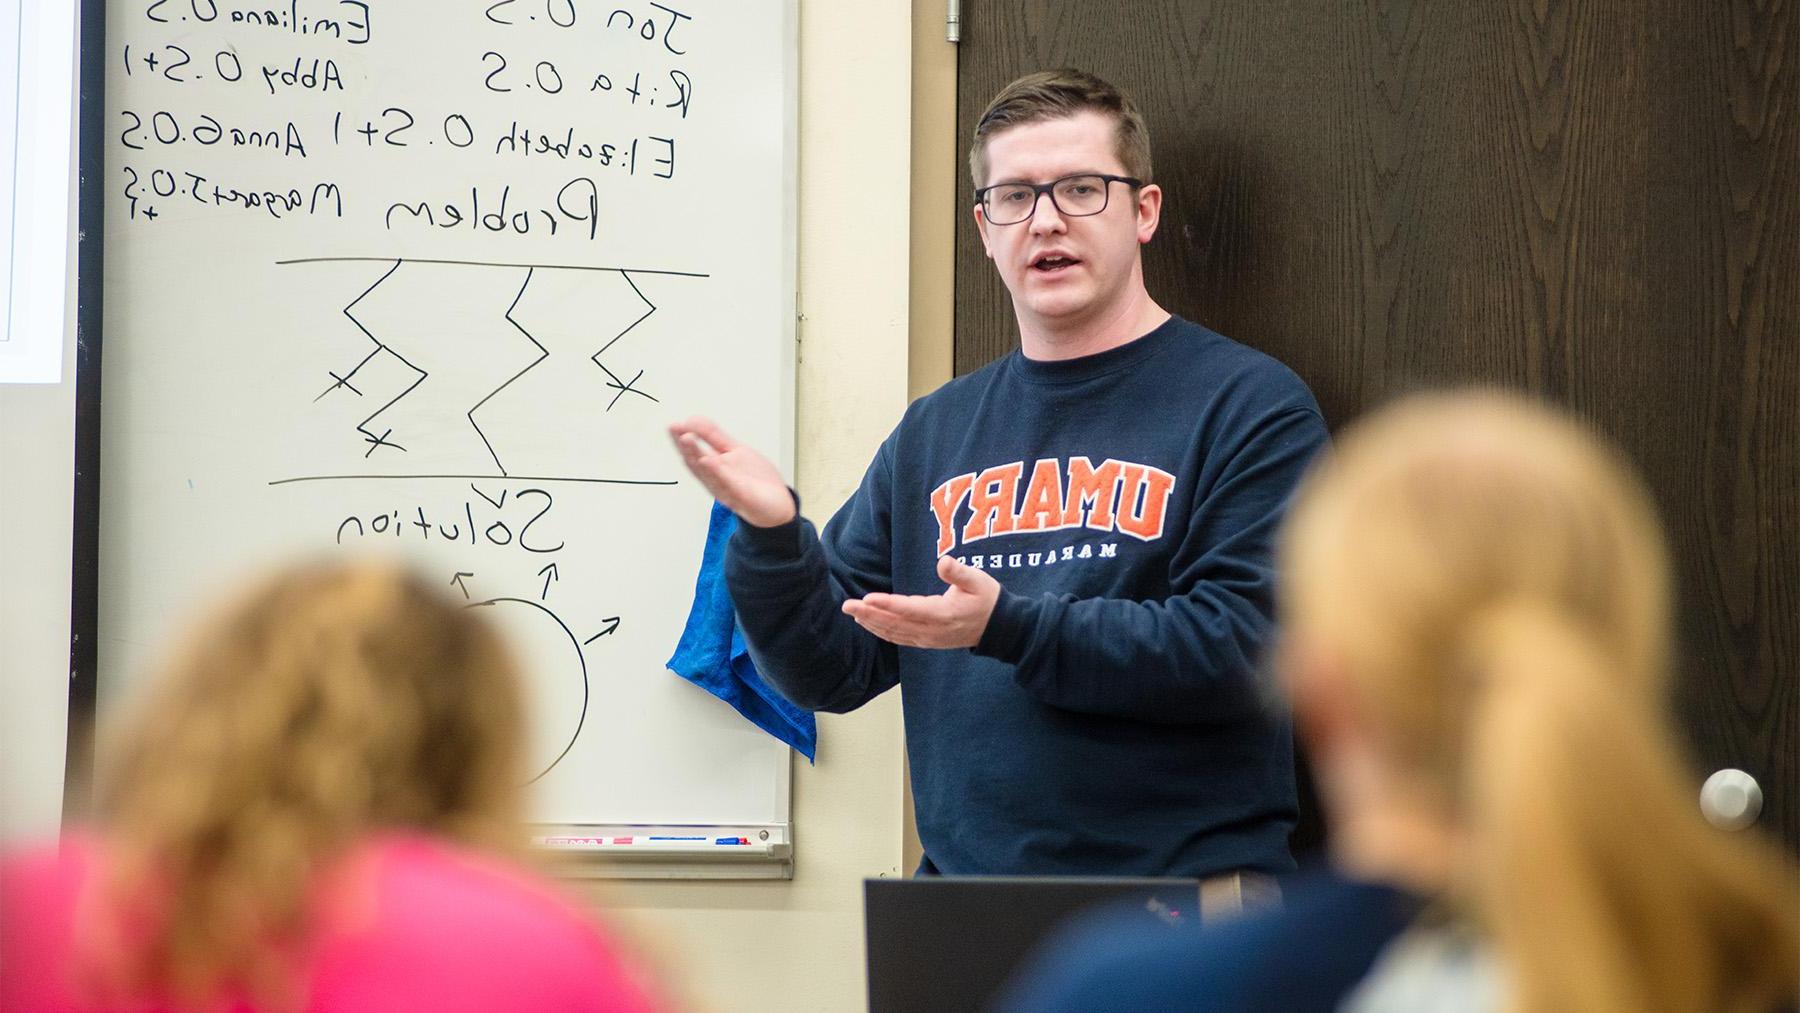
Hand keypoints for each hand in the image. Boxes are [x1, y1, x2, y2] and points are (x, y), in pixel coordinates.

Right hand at [668, 416, 796, 527]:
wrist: (778, 505)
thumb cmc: (755, 480)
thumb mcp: (734, 450)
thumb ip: (714, 436)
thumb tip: (693, 419)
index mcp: (713, 467)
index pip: (693, 452)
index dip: (681, 439)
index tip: (673, 426)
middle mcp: (716, 479)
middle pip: (695, 462)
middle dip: (685, 446)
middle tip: (675, 430)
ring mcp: (727, 489)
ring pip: (708, 472)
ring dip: (696, 455)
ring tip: (687, 438)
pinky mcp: (741, 497)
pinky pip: (727, 484)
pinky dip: (717, 472)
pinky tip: (708, 460)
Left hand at [841, 555, 1000, 648]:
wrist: (999, 628)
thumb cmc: (987, 599)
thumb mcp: (978, 580)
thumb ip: (959, 572)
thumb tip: (943, 561)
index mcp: (942, 614)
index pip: (908, 609)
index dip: (886, 605)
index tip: (867, 598)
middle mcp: (932, 630)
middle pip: (895, 623)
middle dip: (869, 614)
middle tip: (847, 605)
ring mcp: (929, 639)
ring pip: (894, 633)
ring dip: (872, 623)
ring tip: (853, 613)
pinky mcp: (928, 642)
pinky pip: (900, 638)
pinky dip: (883, 632)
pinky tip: (870, 625)